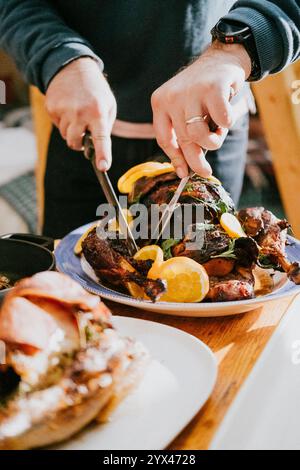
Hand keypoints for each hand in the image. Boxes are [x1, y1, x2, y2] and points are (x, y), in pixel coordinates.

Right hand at [45, 57, 116, 170]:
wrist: (72, 66)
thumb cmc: (95, 90)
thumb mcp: (108, 105)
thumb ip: (105, 127)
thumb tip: (96, 147)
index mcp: (98, 112)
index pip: (101, 138)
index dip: (102, 154)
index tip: (103, 167)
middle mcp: (80, 113)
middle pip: (75, 143)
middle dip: (80, 143)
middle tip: (85, 132)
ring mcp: (63, 110)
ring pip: (66, 136)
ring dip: (72, 131)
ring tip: (77, 114)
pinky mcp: (51, 108)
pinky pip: (58, 126)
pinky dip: (63, 122)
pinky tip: (68, 108)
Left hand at [151, 41, 250, 177]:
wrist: (222, 58)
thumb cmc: (204, 93)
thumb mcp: (186, 111)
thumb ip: (183, 134)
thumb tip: (185, 168)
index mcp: (160, 102)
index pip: (164, 139)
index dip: (175, 159)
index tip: (183, 173)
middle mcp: (172, 97)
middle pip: (183, 140)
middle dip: (196, 161)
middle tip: (206, 173)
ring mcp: (192, 92)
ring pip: (198, 135)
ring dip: (213, 141)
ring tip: (219, 134)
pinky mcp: (213, 88)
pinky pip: (222, 121)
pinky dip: (227, 124)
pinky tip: (228, 117)